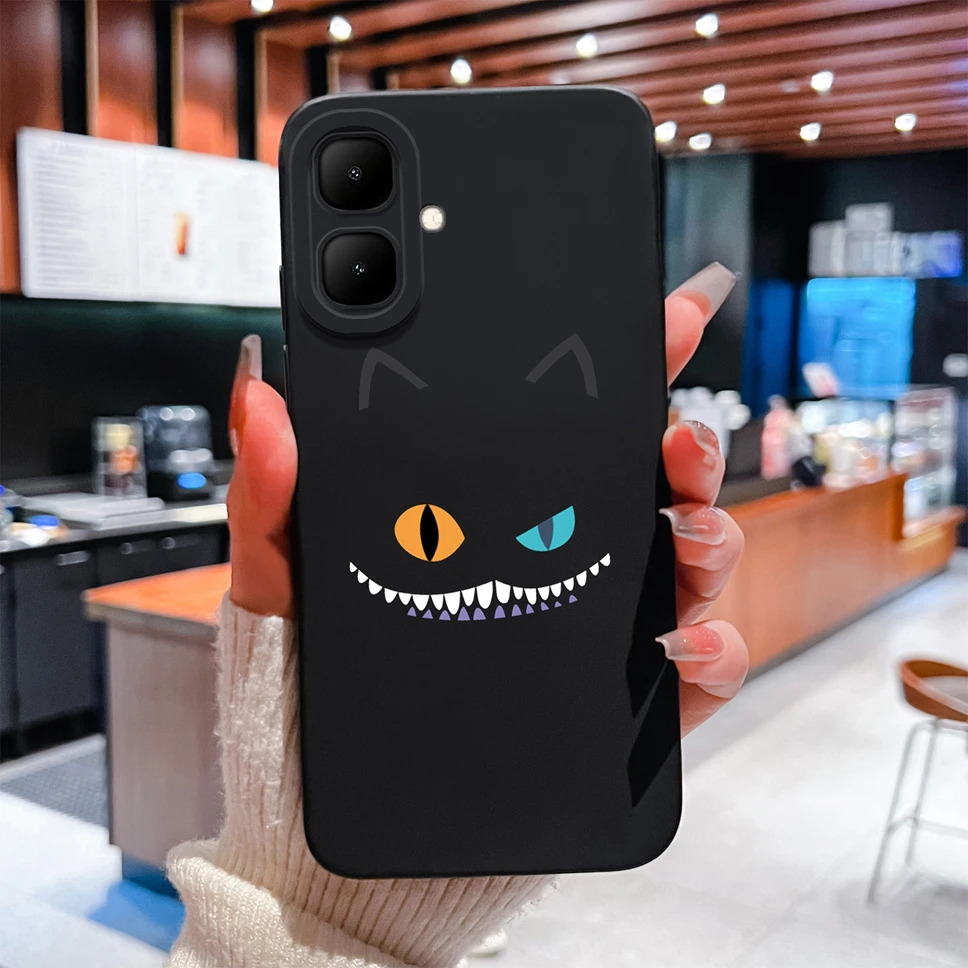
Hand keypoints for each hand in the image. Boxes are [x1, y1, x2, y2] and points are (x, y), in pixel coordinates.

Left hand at [227, 261, 747, 735]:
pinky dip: (715, 649)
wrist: (338, 800)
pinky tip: (684, 643)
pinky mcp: (627, 703)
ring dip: (712, 535)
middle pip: (655, 484)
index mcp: (497, 512)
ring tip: (683, 534)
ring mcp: (601, 628)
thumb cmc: (316, 681)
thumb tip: (261, 397)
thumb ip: (271, 491)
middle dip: (691, 446)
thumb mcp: (284, 576)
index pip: (574, 428)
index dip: (631, 368)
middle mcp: (559, 557)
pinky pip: (698, 671)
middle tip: (677, 443)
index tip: (666, 320)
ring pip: (691, 561)